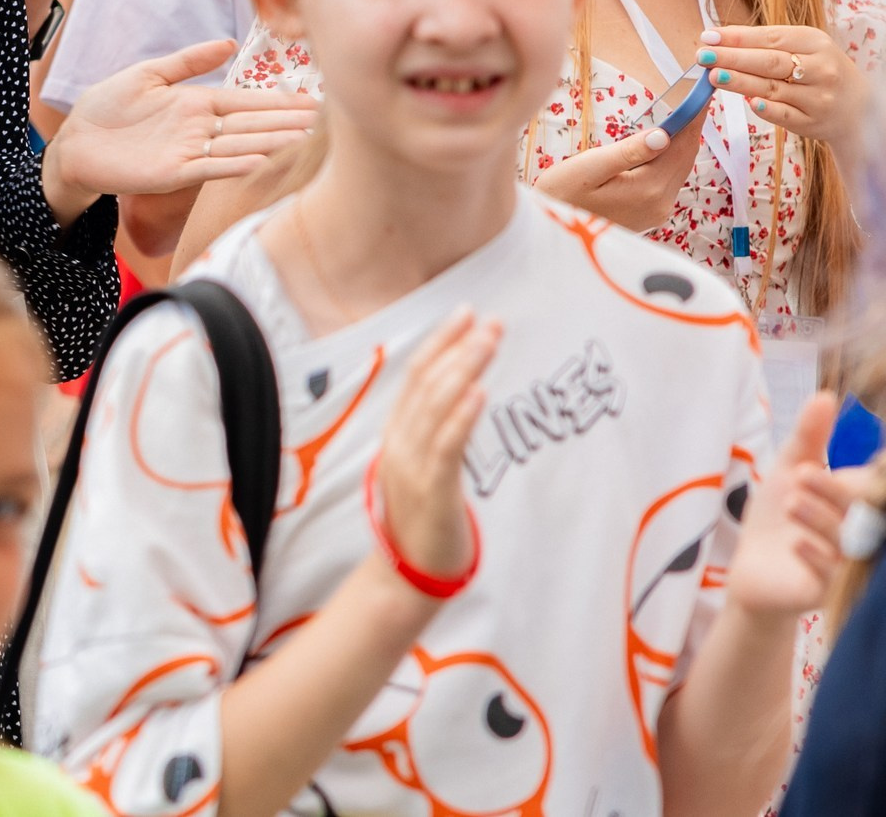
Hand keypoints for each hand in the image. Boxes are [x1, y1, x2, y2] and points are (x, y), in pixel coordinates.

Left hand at [43, 38, 319, 211]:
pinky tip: (260, 161)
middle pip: (252, 124)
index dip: (279, 101)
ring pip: (240, 145)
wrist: (76, 141)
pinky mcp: (172, 172)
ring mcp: (189, 151)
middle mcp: (200, 129)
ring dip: (272, 143)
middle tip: (327, 122)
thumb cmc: (108, 107)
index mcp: (197, 103)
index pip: (247, 101)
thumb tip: (228, 42)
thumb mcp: (149, 74)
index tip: (313, 100)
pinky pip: (210, 168)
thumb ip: (189, 61)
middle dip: (287, 122)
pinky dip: (235, 164)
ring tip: (305, 140)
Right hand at [374, 306, 501, 585]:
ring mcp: (411, 464)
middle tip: (490, 322)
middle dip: (460, 347)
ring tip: (488, 343)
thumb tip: (461, 396)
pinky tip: (479, 393)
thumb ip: (434, 433)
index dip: (440, 341)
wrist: (409, 574)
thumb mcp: (424, 467)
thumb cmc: (425, 520)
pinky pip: (446, 445)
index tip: (466, 313)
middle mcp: (400, 442)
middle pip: (427, 382)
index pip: (416, 375)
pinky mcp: (432, 489)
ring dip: (465, 369)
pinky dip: (461, 415)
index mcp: (397, 433)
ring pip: (436, 405)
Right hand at [531, 113, 703, 233]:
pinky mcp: (649, 214)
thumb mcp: (589, 168)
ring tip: (681, 118)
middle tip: (694, 101)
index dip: (693, 119)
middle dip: (690, 129)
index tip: (702, 96)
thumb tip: (663, 135)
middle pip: (684, 158)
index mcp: (649, 189)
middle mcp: (660, 203)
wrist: (550, 232)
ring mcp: (657, 212)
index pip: (681, 147)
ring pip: (678, 170)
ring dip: (680, 145)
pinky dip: (669, 160)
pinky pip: (668, 181)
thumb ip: (628, 152)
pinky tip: (661, 147)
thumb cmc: (560, 196)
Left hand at [699, 25, 865, 144]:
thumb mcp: (802, 47)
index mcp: (815, 43)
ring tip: (714, 76)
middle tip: (703, 56)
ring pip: (773, 89)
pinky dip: (767, 109)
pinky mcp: (811, 122)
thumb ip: (764, 43)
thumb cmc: (818, 69)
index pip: (771, 38)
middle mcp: (820, 69)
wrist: (857, 105)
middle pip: (770, 62)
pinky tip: (748, 102)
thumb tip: (717, 38)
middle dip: (733, 58)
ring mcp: (817, 97)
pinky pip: (785, 115)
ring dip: (741, 82)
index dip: (738, 38)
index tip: (708, 37)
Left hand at [725, 392, 856, 620]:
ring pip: (844, 541)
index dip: (863, 476)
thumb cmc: (777, 518)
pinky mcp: (825, 591)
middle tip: (805, 474)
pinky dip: (814, 557)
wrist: (752, 569)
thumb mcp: (789, 470)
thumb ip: (810, 437)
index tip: (843, 462)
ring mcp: (844, 564)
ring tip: (793, 502)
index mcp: (855, 503)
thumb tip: (826, 396)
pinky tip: (796, 543)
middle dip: (833, 492)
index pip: (869, 485)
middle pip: (857, 512)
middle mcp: (858, 534)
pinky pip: (829, 575)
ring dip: (819, 520)